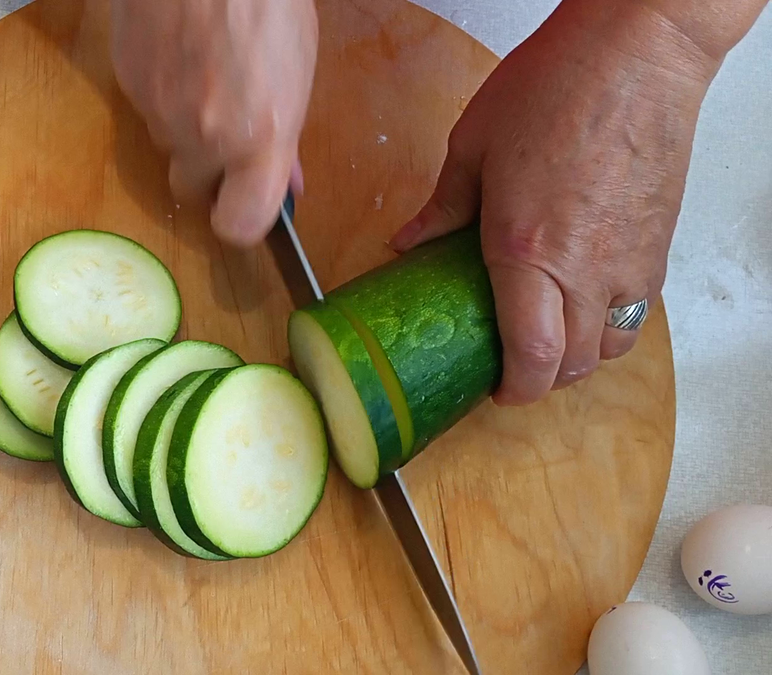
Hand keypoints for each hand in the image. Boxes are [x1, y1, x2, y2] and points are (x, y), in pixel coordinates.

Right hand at [110, 0, 317, 246]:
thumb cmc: (266, 1)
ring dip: (184, 129)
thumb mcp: (297, 69)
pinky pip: (146, 110)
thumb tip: (287, 179)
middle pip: (192, 190)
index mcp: (259, 137)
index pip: (240, 225)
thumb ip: (286, 136)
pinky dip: (162, 94)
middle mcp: (205, 136)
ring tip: (206, 77)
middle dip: (208, 172)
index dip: (241, 223)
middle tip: (226, 133)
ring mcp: (160, 112)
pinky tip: (181, 55)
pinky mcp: (128, 85)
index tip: (245, 207)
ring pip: (167, 146)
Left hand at [389, 1, 723, 405]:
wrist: (639, 50)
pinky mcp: (660, 243)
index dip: (514, 389)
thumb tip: (409, 242)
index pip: (531, 354)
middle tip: (513, 365)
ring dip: (580, 356)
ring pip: (613, 344)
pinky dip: (611, 321)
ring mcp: (632, 260)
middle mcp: (586, 267)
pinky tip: (584, 296)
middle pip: (575, 364)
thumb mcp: (473, 146)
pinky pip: (639, 309)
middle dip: (542, 379)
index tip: (495, 390)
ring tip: (550, 336)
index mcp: (528, 249)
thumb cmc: (560, 84)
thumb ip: (442, 207)